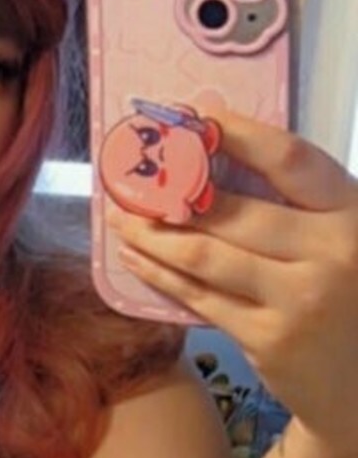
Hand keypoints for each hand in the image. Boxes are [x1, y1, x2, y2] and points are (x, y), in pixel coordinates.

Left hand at [108, 110, 357, 457]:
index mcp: (353, 215)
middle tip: (133, 181)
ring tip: (122, 222)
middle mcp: (332, 253)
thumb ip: (297, 204)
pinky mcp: (268, 339)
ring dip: (155, 236)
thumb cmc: (345, 300)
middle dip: (176, 194)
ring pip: (207, 256)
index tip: (193, 118)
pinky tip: (139, 260)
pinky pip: (201, 298)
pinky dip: (164, 276)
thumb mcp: (341, 241)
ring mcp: (299, 300)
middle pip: (236, 211)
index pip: (291, 160)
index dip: (239, 134)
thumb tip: (216, 141)